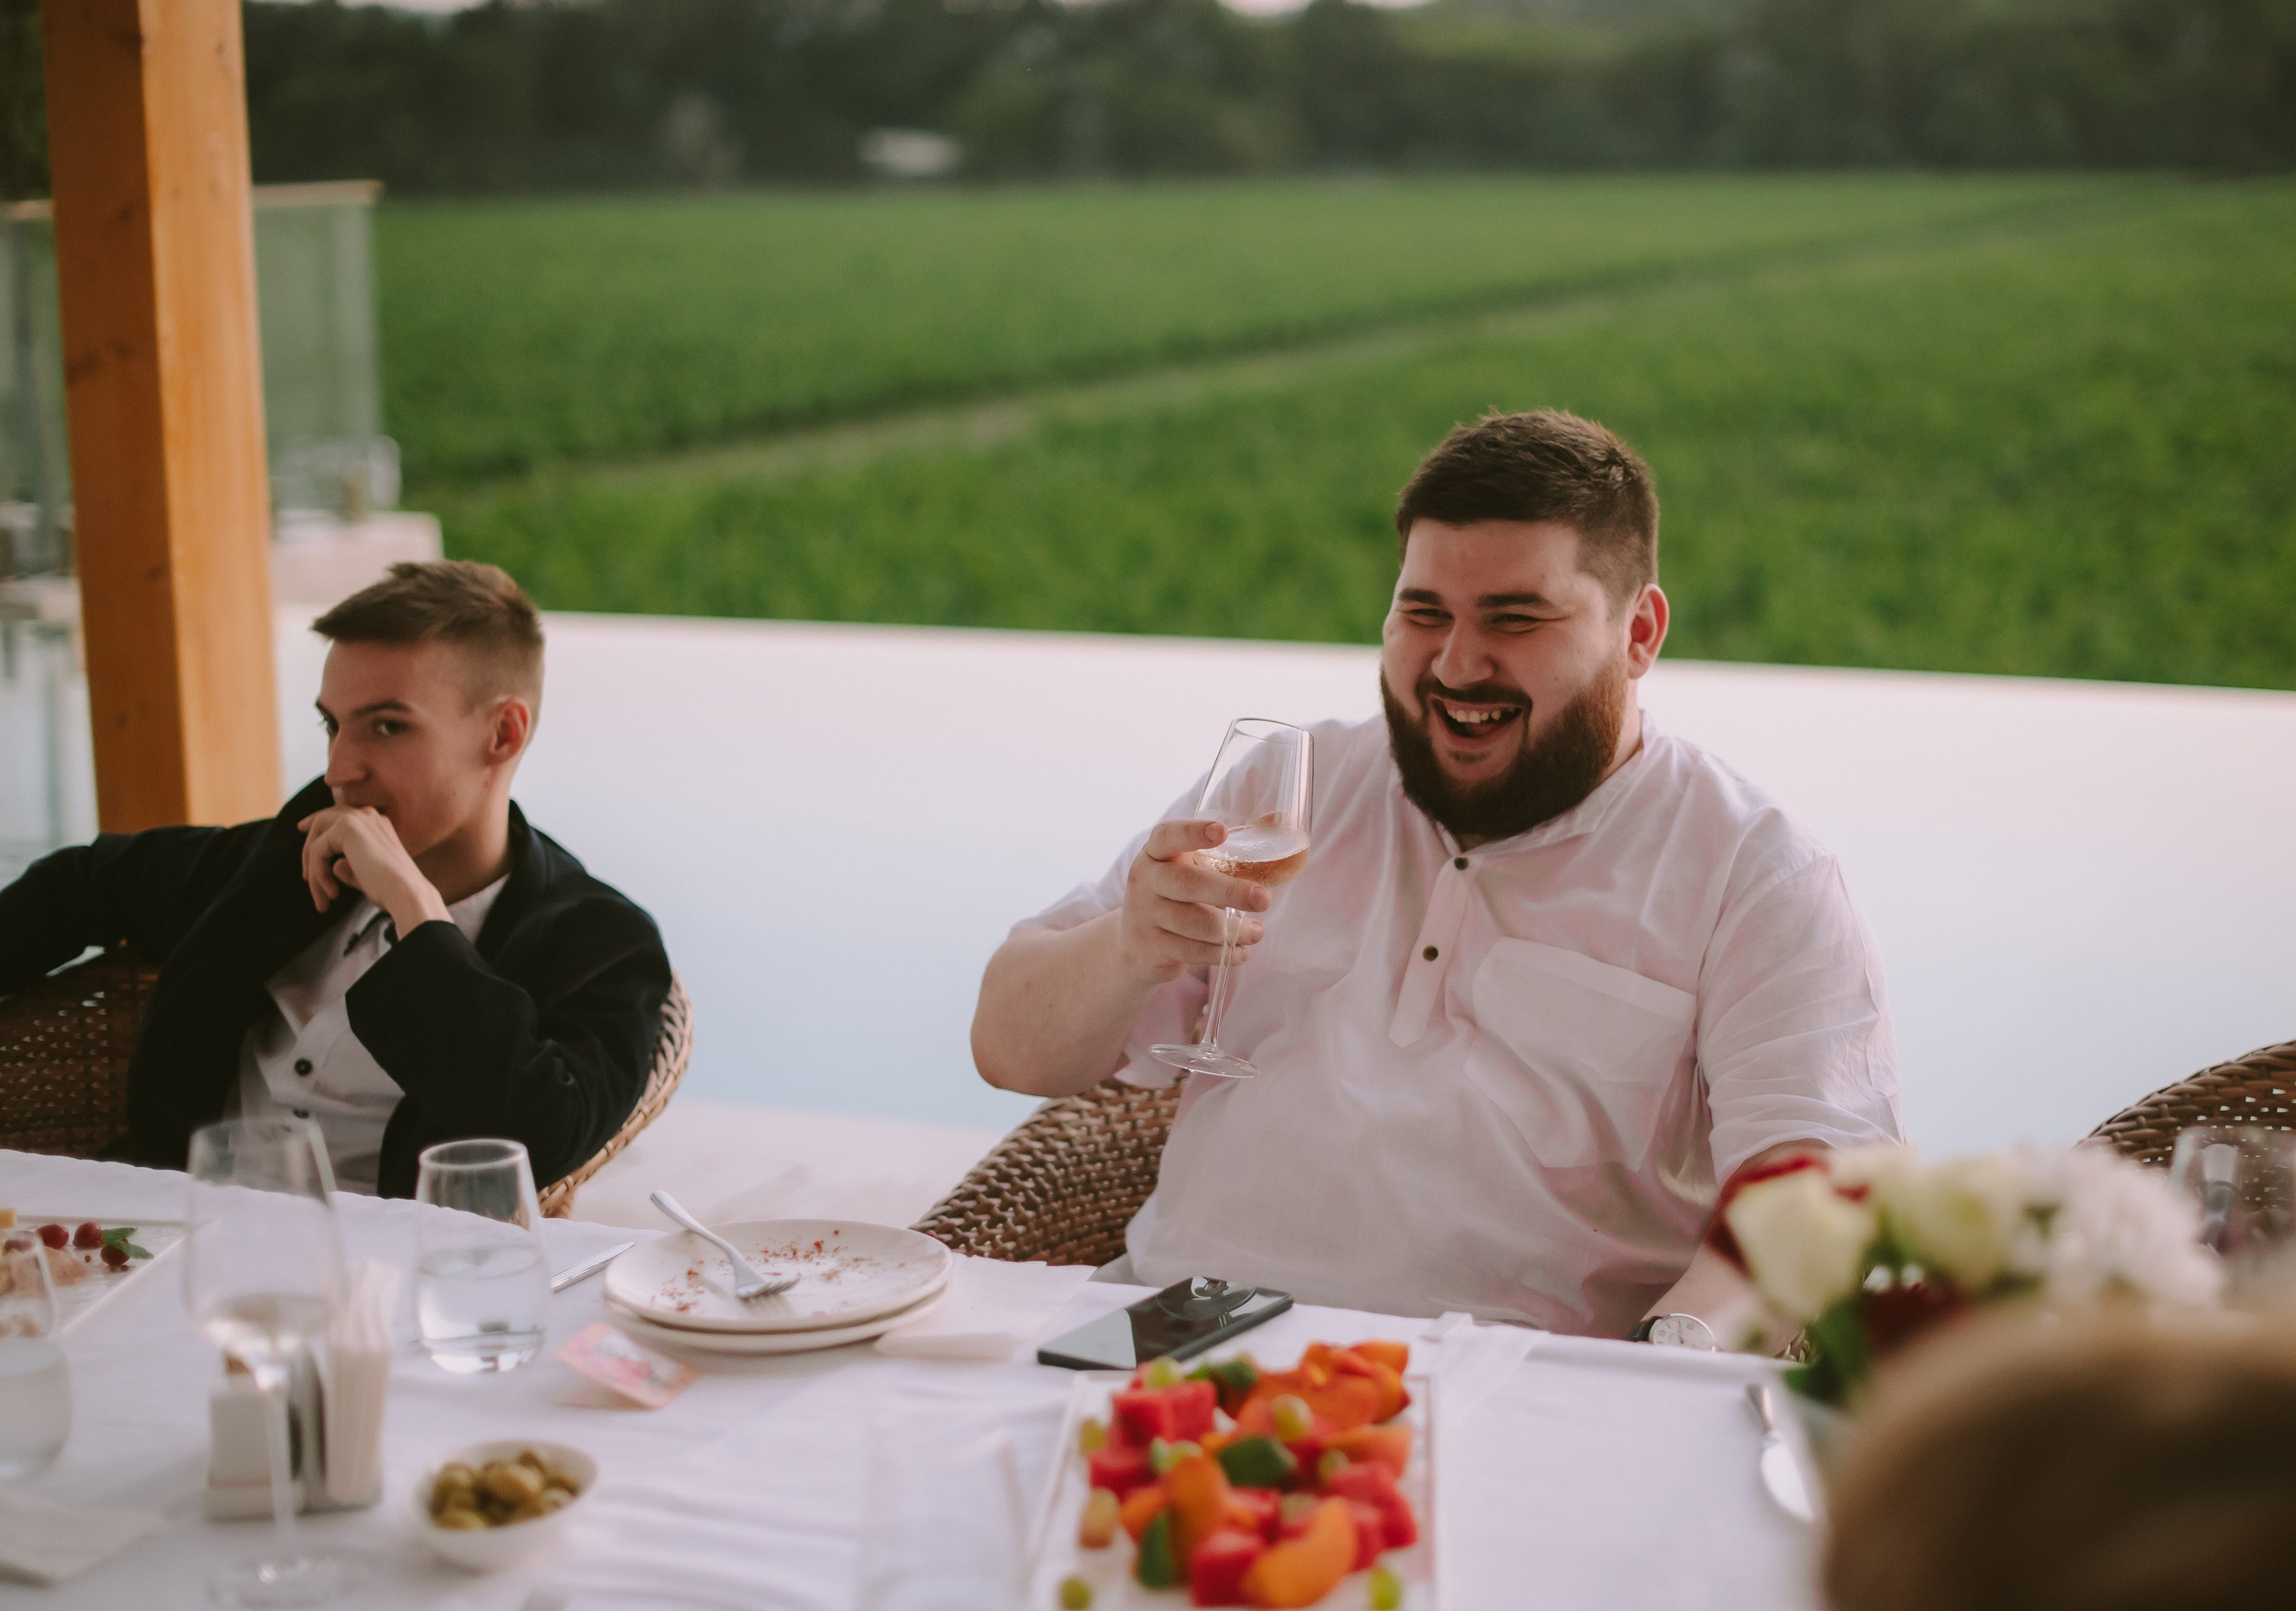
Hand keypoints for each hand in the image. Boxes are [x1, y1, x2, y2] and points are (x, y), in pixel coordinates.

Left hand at [296, 805, 450, 932]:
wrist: (405, 892)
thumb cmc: (391, 889)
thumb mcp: (366, 874)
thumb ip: (349, 867)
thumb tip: (335, 866)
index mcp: (377, 822)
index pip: (340, 815)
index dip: (317, 821)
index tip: (302, 829)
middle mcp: (368, 815)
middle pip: (323, 819)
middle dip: (308, 843)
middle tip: (304, 875)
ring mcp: (357, 818)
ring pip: (317, 838)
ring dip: (313, 869)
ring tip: (321, 897)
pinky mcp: (346, 828)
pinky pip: (317, 851)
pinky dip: (318, 874)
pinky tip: (332, 893)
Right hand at [1114, 819, 1270, 985]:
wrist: (1135, 943)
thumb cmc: (1177, 896)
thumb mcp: (1193, 868)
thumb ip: (1234, 845)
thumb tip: (1282, 817)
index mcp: (1156, 854)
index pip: (1168, 836)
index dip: (1193, 832)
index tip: (1222, 831)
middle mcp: (1146, 881)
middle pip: (1187, 883)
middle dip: (1229, 891)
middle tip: (1264, 899)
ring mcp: (1145, 916)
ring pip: (1194, 924)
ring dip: (1233, 930)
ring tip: (1257, 932)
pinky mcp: (1152, 948)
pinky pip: (1193, 952)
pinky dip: (1223, 953)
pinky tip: (1241, 951)